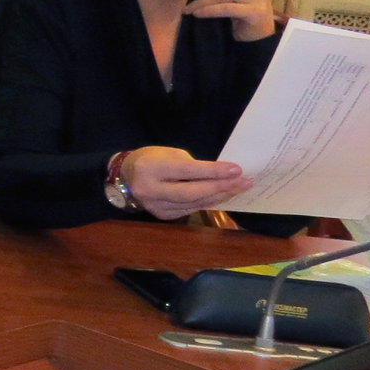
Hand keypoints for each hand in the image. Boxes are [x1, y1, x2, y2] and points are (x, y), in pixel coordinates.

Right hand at [124, 145, 250, 219]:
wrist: (125, 177)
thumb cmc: (150, 159)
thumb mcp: (169, 154)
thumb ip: (191, 165)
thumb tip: (221, 175)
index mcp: (151, 169)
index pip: (187, 171)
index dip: (213, 171)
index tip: (237, 170)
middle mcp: (150, 190)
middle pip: (191, 193)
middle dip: (221, 187)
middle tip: (244, 182)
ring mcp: (155, 206)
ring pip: (193, 204)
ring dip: (219, 196)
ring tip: (238, 188)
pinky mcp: (162, 215)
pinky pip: (190, 209)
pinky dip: (208, 202)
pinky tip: (222, 196)